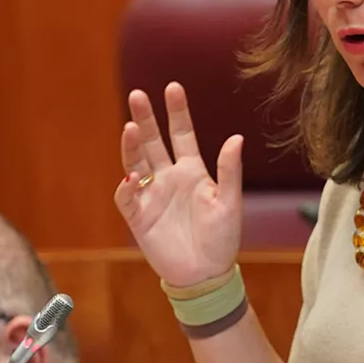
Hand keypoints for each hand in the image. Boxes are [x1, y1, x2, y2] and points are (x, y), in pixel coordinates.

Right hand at [114, 83, 243, 287]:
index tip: (173, 87)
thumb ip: (230, 171)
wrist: (206, 274)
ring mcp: (152, 195)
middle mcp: (169, 177)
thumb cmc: (222, 238)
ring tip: (132, 127)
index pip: (182, 134)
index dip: (177, 112)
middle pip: (153, 141)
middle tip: (138, 95)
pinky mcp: (139, 217)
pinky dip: (127, 185)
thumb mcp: (230, 202)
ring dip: (132, 145)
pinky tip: (132, 175)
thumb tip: (236, 138)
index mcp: (192, 170)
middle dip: (145, 118)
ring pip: (136, 162)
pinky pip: (127, 197)